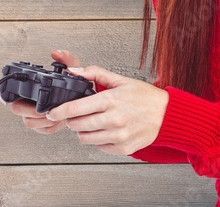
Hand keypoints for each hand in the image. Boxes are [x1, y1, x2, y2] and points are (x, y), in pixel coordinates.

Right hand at [1, 49, 80, 134]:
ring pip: (28, 121)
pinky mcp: (43, 126)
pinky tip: (58, 119)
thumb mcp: (73, 67)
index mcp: (30, 85)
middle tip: (41, 108)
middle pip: (16, 108)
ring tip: (53, 112)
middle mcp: (28, 101)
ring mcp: (34, 114)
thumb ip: (66, 59)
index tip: (3, 96)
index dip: (1, 92)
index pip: (6, 89)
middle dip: (29, 109)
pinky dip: (51, 126)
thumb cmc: (75, 83)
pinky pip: (42, 130)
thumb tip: (56, 53)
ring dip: (42, 119)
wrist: (86, 100)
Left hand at [45, 66, 168, 155]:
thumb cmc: (145, 98)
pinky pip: (99, 147)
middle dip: (72, 121)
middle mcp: (114, 119)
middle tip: (77, 116)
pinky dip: (98, 140)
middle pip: (77, 125)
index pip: (76, 108)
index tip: (51, 113)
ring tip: (92, 123)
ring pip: (85, 139)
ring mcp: (118, 136)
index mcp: (111, 100)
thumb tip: (75, 71)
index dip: (59, 111)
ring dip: (83, 131)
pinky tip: (105, 131)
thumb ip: (95, 73)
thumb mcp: (120, 80)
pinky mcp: (123, 148)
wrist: (167, 115)